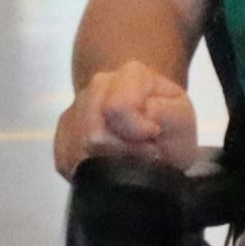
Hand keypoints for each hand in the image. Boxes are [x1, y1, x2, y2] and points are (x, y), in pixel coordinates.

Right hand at [54, 63, 198, 176]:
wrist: (153, 132)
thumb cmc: (169, 125)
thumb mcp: (182, 118)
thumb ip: (167, 113)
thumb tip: (143, 117)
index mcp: (131, 74)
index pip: (116, 106)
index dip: (137, 132)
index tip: (152, 138)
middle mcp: (98, 85)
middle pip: (93, 131)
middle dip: (122, 151)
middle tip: (142, 153)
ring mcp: (75, 109)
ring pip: (78, 148)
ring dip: (106, 161)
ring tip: (127, 159)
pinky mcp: (62, 137)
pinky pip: (67, 160)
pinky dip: (90, 170)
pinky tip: (107, 165)